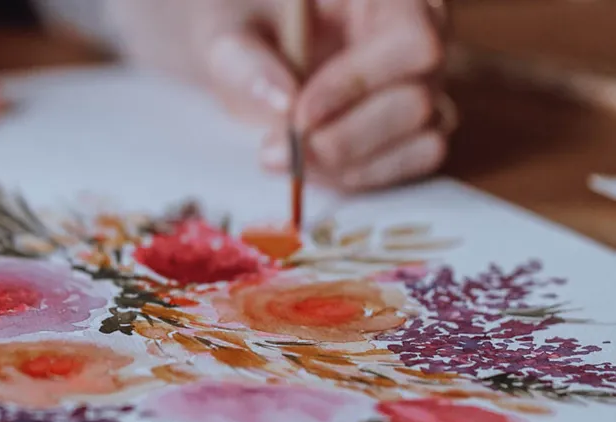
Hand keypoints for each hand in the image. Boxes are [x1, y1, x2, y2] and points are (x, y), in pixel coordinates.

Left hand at [107, 0, 455, 191]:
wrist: (236, 58)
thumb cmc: (239, 25)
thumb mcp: (225, 29)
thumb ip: (244, 60)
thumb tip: (284, 102)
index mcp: (386, 0)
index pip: (411, 42)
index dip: (359, 83)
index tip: (300, 113)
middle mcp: (414, 43)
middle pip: (418, 100)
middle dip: (347, 138)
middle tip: (283, 151)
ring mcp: (419, 90)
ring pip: (423, 140)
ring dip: (352, 165)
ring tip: (288, 162)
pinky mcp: (408, 134)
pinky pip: (411, 166)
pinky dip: (361, 178)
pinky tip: (312, 172)